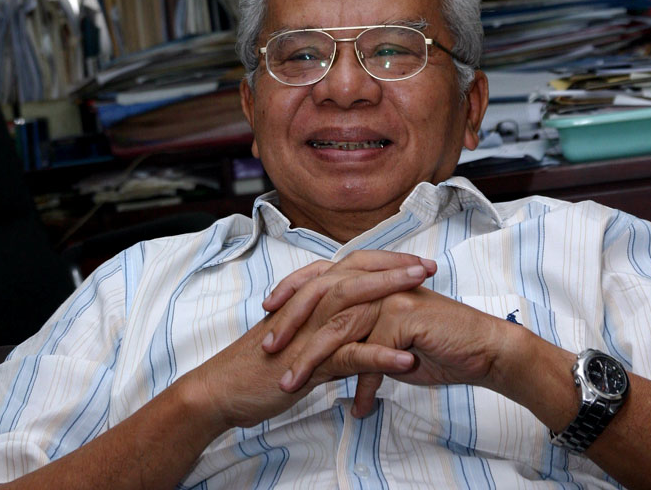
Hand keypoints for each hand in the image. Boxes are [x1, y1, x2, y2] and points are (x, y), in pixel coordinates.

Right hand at [182, 250, 436, 430]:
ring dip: (391, 294)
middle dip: (395, 267)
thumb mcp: (299, 336)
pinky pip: (347, 355)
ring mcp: (307, 331)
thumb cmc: (260, 363)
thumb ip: (327, 325)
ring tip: (424, 290)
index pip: (350, 268)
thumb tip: (356, 323)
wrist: (222, 388)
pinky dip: (378, 356)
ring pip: (353, 303)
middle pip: (355, 275)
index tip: (416, 262)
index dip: (384, 262)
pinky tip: (406, 360)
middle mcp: (308, 306)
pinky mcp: (306, 361)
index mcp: (308, 297)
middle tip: (429, 265)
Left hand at [267, 284, 515, 417]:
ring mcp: (390, 296)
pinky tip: (357, 407)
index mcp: (370, 279)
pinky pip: (371, 353)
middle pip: (321, 295)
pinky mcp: (404, 317)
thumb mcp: (388, 339)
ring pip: (338, 325)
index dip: (292, 291)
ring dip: (310, 358)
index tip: (266, 312)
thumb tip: (332, 355)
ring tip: (288, 384)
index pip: (321, 278)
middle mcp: (377, 282)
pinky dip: (361, 384)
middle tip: (264, 348)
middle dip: (289, 322)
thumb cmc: (437, 344)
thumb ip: (359, 337)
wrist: (482, 350)